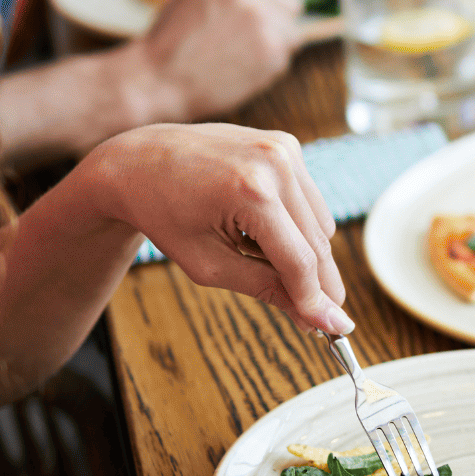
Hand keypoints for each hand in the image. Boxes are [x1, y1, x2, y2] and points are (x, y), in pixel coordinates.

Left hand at [85, 121, 347, 331]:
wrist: (138, 162)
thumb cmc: (164, 216)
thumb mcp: (208, 265)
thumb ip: (267, 289)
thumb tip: (318, 318)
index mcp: (251, 192)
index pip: (299, 260)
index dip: (316, 300)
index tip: (336, 330)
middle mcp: (275, 163)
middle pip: (318, 244)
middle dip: (319, 284)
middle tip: (318, 318)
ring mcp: (284, 149)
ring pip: (322, 225)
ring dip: (305, 254)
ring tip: (255, 254)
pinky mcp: (287, 145)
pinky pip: (310, 202)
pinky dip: (296, 226)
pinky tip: (259, 228)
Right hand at [125, 0, 301, 122]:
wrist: (156, 80)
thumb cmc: (176, 36)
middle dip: (275, 16)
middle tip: (239, 31)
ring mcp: (260, 15)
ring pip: (292, 27)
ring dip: (274, 41)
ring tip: (236, 48)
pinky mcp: (271, 47)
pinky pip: (288, 52)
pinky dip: (270, 62)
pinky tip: (240, 64)